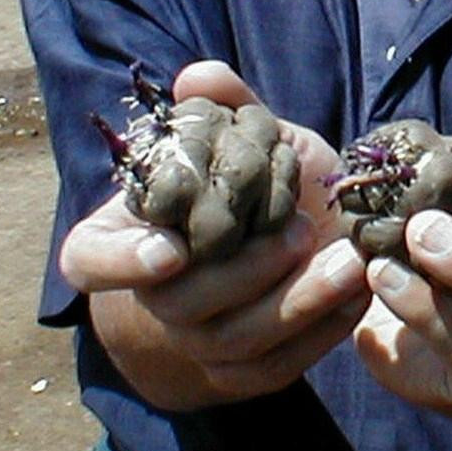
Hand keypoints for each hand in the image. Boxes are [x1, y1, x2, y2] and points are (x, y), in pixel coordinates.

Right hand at [60, 61, 368, 408]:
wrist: (261, 255)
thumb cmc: (242, 189)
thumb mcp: (233, 146)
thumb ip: (219, 112)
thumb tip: (199, 76)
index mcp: (126, 244)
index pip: (92, 262)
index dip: (124, 263)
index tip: (172, 250)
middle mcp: (154, 303)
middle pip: (182, 306)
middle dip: (246, 272)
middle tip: (299, 231)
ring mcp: (199, 346)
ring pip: (240, 342)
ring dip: (299, 302)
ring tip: (350, 262)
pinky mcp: (248, 374)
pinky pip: (282, 366)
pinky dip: (324, 330)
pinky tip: (358, 292)